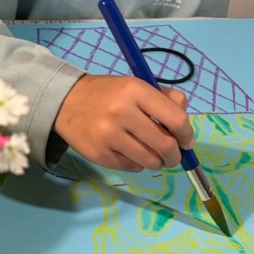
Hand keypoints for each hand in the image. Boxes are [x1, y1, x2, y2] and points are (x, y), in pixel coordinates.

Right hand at [53, 74, 193, 171]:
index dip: (187, 134)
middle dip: (175, 155)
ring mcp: (109, 136)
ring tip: (153, 155)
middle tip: (173, 155)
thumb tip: (185, 127)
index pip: (176, 119)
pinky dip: (137, 163)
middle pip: (165, 146)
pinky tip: (130, 152)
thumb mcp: (137, 85)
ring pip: (150, 161)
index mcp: (135, 90)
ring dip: (158, 162)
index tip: (186, 140)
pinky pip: (132, 168)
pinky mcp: (100, 154)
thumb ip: (165, 99)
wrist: (66, 102)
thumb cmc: (108, 93)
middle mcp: (122, 112)